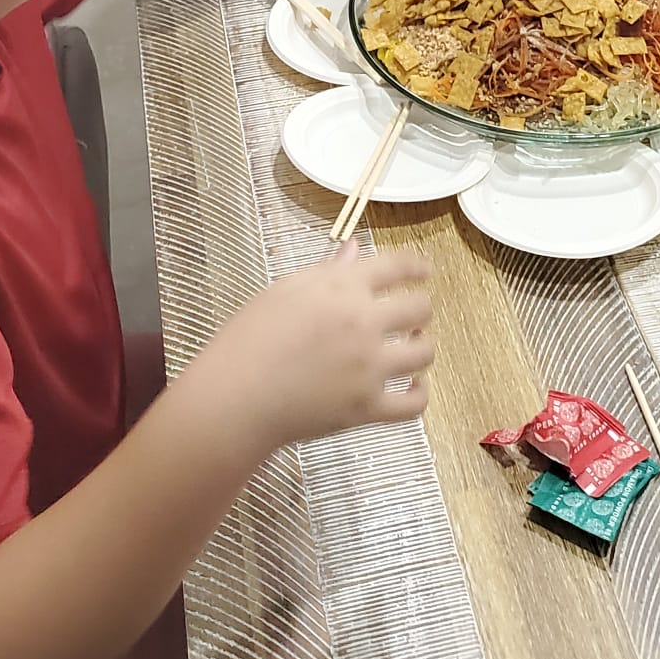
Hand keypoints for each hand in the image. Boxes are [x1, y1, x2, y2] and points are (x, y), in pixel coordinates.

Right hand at [209, 245, 433, 446]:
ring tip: (409, 346)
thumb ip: (328, 270)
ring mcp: (369, 368)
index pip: (399, 265)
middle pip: (420, 307)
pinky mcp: (367, 409)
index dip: (417, 264)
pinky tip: (412, 386)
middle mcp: (364, 323)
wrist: (234, 397)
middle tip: (411, 313)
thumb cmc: (250, 337)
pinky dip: (419, 394)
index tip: (424, 269)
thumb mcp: (285, 290)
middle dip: (420, 307)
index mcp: (343, 287)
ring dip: (421, 346)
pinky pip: (413, 404)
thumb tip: (356, 250)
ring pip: (424, 353)